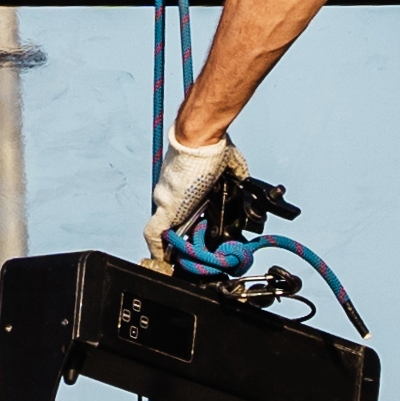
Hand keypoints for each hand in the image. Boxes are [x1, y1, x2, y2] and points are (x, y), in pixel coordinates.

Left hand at [146, 133, 240, 262]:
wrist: (201, 139)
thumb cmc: (212, 146)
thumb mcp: (230, 167)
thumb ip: (234, 178)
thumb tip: (244, 182)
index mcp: (188, 187)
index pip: (187, 213)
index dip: (192, 226)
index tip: (198, 235)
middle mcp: (173, 195)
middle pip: (176, 223)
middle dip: (185, 239)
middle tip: (194, 253)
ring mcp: (168, 201)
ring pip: (165, 230)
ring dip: (174, 246)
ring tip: (180, 261)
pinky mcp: (166, 207)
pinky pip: (155, 233)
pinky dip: (159, 248)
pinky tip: (163, 260)